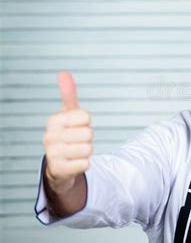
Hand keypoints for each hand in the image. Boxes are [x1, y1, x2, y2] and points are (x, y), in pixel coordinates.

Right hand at [43, 71, 93, 192]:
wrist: (58, 163)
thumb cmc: (66, 133)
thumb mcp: (68, 113)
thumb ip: (68, 94)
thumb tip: (63, 72)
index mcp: (54, 120)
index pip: (86, 117)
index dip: (86, 122)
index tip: (77, 126)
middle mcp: (49, 136)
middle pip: (89, 134)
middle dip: (87, 138)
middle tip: (77, 141)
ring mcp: (52, 154)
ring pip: (88, 150)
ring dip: (86, 152)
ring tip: (75, 151)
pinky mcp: (59, 170)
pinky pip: (85, 164)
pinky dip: (84, 164)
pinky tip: (74, 163)